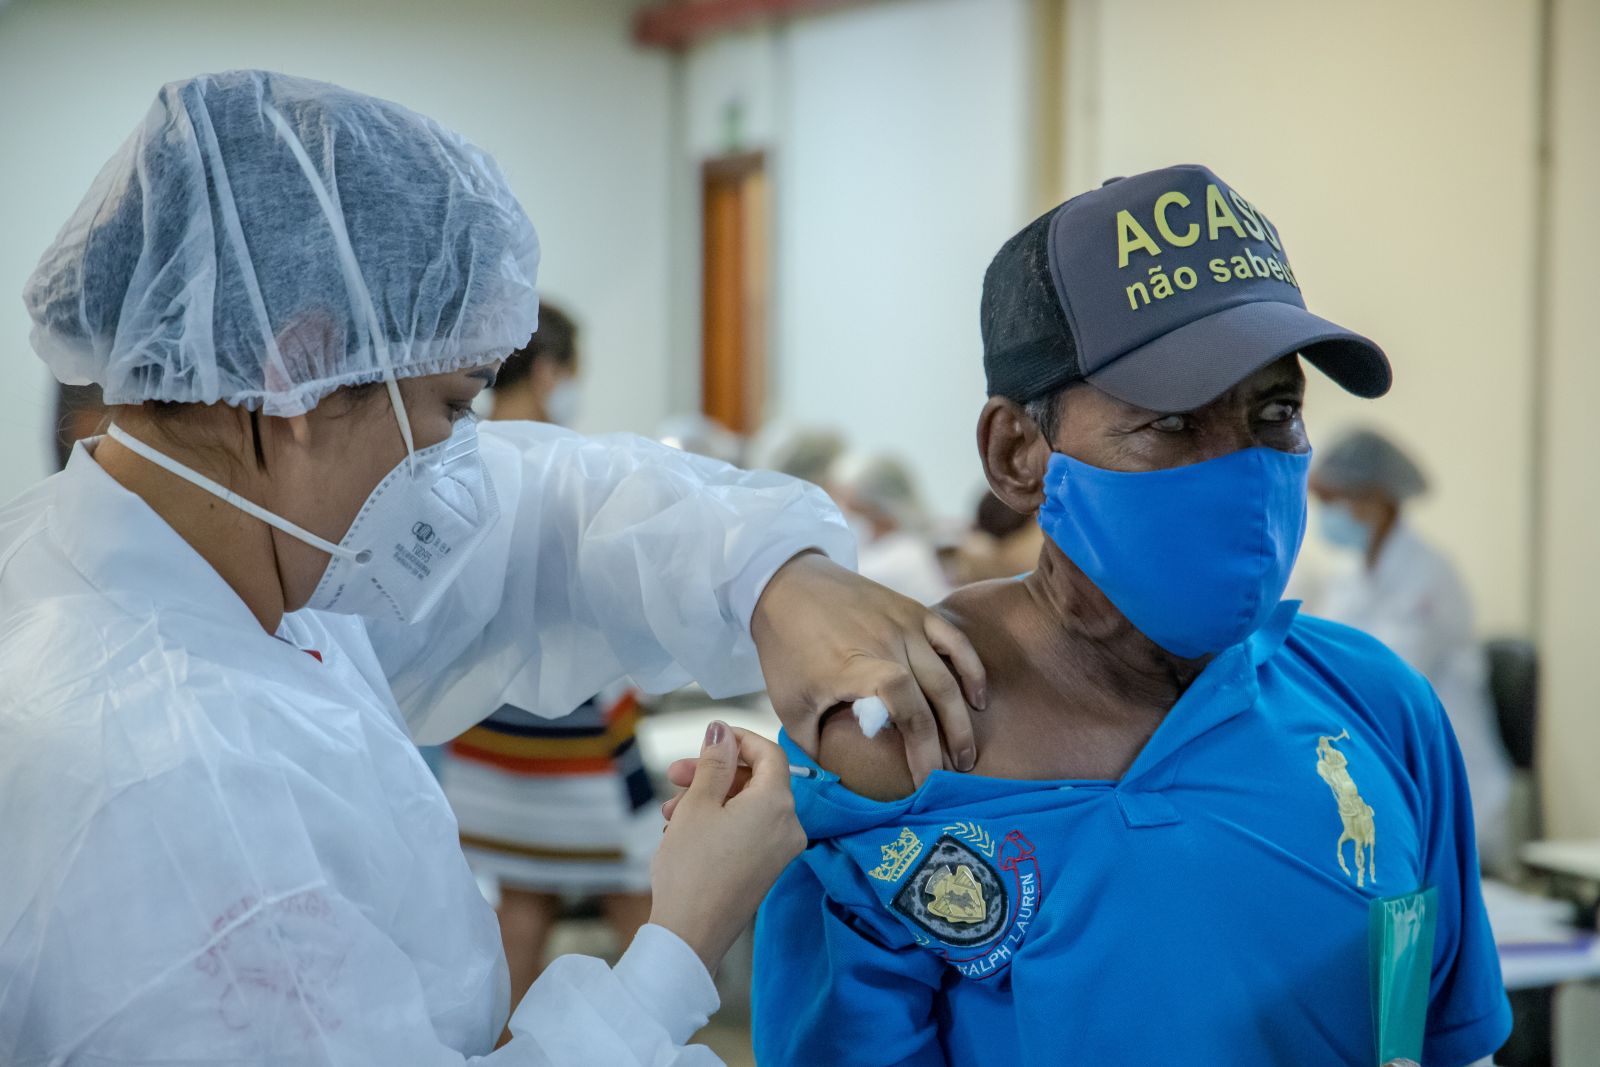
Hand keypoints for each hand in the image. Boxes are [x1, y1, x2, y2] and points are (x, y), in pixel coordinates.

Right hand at [648, 721, 806, 972]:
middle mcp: (788, 826)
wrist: (690, 935)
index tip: (708, 739)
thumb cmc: (691, 868)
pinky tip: (684, 830)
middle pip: (756, 780)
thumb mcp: (698, 804)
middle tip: (675, 774)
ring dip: (710, 799)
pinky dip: (720, 822)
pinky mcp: (767, 869)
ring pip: (747, 806)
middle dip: (714, 773)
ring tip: (671, 811)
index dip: (738, 739)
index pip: (769, 753)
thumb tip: (722, 731)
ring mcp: (780, 851)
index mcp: (777, 804)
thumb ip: (714, 762)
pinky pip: (748, 831)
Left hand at [751, 552, 986, 784]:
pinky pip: (956, 641)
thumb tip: (833, 783)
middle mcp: (888, 645)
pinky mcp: (915, 610)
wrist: (788, 585)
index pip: (907, 710)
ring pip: (948, 677)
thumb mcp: (789, 704)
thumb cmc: (786, 649)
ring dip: (963, 718)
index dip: (922, 749)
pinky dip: (972, 670)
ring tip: (966, 753)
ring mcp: (906, 625)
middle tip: (953, 777)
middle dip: (949, 743)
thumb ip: (812, 746)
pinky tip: (978, 698)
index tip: (925, 781)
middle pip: (935, 699)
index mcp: (858, 669)